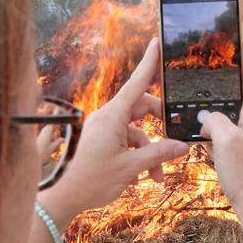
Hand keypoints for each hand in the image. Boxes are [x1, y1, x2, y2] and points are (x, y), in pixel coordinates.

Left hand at [39, 38, 188, 224]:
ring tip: (156, 176)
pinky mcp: (100, 141)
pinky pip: (125, 141)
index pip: (136, 83)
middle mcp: (107, 117)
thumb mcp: (130, 167)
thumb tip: (182, 146)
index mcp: (112, 116)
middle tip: (176, 138)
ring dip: (150, 151)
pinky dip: (137, 156)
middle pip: (141, 109)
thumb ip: (158, 154)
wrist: (60, 198)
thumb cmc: (91, 180)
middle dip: (160, 125)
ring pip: (136, 130)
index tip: (157, 43)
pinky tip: (142, 177)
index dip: (149, 63)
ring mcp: (102, 129)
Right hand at [200, 49, 242, 211]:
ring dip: (221, 114)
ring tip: (202, 113)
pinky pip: (235, 136)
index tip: (238, 47)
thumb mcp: (224, 139)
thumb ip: (214, 120)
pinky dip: (222, 135)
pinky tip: (208, 144)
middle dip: (228, 87)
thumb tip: (207, 117)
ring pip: (237, 117)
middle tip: (211, 79)